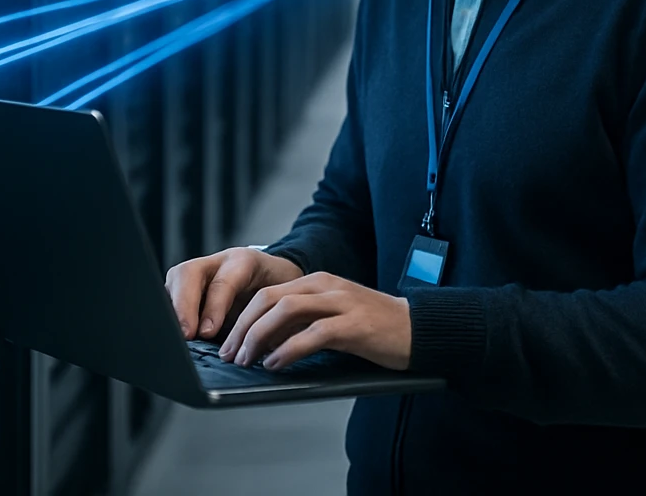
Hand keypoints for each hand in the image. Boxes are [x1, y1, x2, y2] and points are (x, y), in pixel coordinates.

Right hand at [164, 246, 304, 341]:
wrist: (275, 276)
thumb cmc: (279, 290)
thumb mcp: (280, 300)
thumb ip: (266, 317)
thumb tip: (252, 347)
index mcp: (243, 262)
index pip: (223, 282)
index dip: (213, 307)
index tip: (206, 333)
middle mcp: (216, 263)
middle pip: (188, 274)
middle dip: (183, 306)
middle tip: (185, 335)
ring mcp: (198, 272)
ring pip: (174, 282)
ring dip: (172, 311)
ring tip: (174, 338)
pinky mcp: (185, 287)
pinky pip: (170, 297)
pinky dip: (170, 317)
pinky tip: (172, 335)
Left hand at [217, 271, 411, 371]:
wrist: (418, 328)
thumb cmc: (373, 328)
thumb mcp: (332, 317)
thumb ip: (301, 323)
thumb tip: (263, 344)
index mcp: (317, 282)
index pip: (267, 293)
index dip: (241, 318)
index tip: (227, 343)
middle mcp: (326, 286)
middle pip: (270, 299)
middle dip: (243, 328)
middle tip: (230, 354)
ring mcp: (341, 303)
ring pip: (286, 311)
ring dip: (259, 337)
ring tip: (247, 360)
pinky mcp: (354, 325)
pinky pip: (313, 334)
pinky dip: (289, 349)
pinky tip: (276, 364)